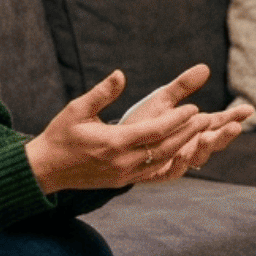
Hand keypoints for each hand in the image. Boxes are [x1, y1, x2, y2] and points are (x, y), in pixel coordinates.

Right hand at [25, 67, 245, 192]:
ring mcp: (125, 175)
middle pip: (165, 148)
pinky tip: (183, 152)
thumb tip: (120, 75)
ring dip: (184, 146)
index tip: (194, 107)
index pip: (155, 131)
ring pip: (163, 161)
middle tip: (208, 118)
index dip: (177, 120)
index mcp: (114, 143)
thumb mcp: (77, 109)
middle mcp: (123, 162)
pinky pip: (154, 174)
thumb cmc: (60, 135)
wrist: (46, 169)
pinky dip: (172, 162)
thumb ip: (101, 93)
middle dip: (188, 133)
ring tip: (201, 132)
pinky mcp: (123, 181)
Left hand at [124, 65, 252, 182]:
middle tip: (234, 126)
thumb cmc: (141, 121)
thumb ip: (182, 86)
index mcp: (192, 127)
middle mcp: (189, 145)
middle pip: (213, 142)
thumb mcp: (163, 99)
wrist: (113, 144)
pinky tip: (181, 153)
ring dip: (204, 148)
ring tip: (207, 136)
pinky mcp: (159, 172)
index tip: (249, 109)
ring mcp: (176, 160)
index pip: (218, 122)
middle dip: (224, 135)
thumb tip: (205, 67)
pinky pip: (173, 172)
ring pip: (197, 158)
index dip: (233, 116)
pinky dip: (180, 164)